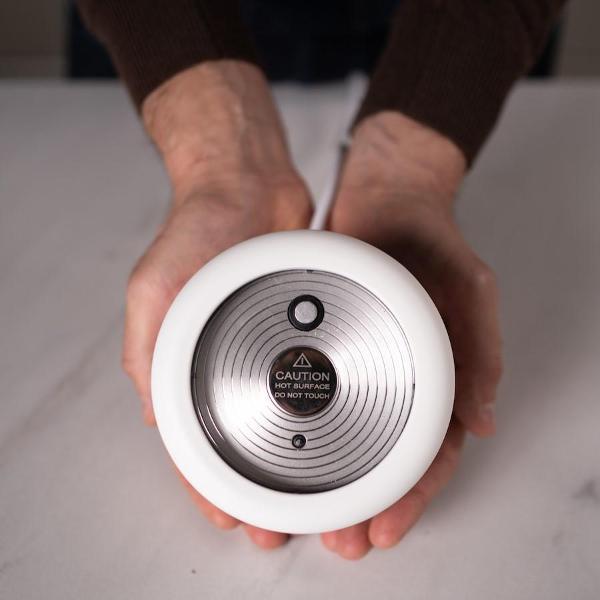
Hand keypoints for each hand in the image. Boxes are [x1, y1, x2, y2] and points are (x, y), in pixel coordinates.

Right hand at [122, 62, 310, 547]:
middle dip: (255, 482)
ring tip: (312, 492)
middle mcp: (223, 356)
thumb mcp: (156, 288)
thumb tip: (158, 416)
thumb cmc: (197, 227)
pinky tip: (336, 431)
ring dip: (293, 454)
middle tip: (276, 519)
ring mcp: (264, 343)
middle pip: (239, 435)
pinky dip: (319, 408)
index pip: (193, 435)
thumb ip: (150, 349)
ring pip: (279, 413)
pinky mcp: (299, 326)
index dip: (206, 481)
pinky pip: (309, 377)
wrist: (245, 181)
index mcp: (184, 358)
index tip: (229, 515)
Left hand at [322, 112, 502, 558]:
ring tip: (306, 514)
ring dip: (332, 479)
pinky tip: (285, 455)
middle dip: (367, 502)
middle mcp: (399, 376)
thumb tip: (483, 420)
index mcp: (439, 375)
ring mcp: (361, 363)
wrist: (384, 194)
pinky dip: (304, 431)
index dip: (411, 496)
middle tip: (342, 537)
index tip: (383, 527)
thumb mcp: (469, 286)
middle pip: (385, 456)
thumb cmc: (430, 237)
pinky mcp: (325, 344)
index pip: (430, 452)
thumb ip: (481, 348)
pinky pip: (317, 397)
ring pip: (348, 436)